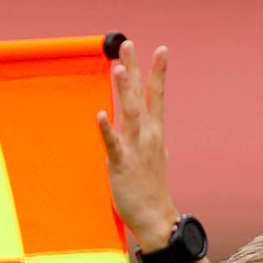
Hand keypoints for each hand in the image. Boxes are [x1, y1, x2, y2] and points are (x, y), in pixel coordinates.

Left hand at [96, 40, 178, 251]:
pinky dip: (107, 128)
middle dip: (135, 69)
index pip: (157, 96)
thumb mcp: (154, 154)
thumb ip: (146, 134)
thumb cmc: (151, 188)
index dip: (158, 72)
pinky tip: (100, 114)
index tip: (161, 49)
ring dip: (124, 90)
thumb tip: (143, 120)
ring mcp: (135, 149)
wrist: (156, 217)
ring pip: (129, 114)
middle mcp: (147, 136)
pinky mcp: (121, 165)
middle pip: (141, 96)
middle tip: (128, 44)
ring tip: (119, 68)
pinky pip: (113, 144)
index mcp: (155, 133)